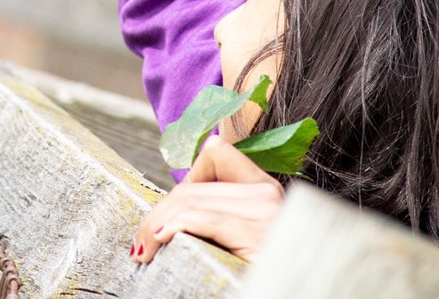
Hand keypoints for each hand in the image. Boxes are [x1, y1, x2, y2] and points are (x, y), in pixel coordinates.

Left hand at [130, 134, 283, 263]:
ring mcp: (266, 211)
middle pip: (194, 185)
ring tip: (143, 249)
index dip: (186, 181)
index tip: (169, 212)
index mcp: (266, 189)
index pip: (216, 154)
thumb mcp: (244, 235)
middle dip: (159, 211)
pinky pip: (202, 220)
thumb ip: (221, 212)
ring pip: (191, 200)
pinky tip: (159, 242)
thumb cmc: (262, 272)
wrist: (296, 292)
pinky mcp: (258, 233)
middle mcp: (268, 194)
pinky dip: (171, 228)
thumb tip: (172, 211)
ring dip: (156, 224)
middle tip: (141, 240)